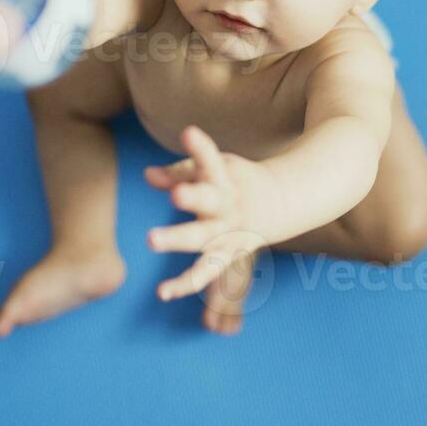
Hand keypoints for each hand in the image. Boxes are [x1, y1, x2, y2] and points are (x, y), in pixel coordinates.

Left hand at [143, 125, 276, 301]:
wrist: (279, 203)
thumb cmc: (232, 181)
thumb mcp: (212, 169)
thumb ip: (180, 171)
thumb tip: (147, 175)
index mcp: (225, 177)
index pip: (212, 159)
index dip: (200, 146)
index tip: (189, 133)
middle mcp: (228, 205)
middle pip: (210, 201)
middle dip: (192, 197)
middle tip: (176, 195)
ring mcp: (229, 233)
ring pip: (204, 240)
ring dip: (179, 239)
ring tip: (151, 238)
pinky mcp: (226, 256)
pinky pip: (205, 273)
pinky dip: (184, 284)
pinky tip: (162, 292)